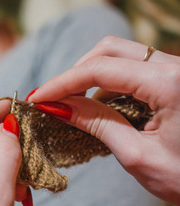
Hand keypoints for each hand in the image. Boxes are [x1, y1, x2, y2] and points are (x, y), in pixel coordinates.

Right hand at [28, 36, 179, 204]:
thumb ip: (96, 124)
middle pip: (110, 50)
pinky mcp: (176, 79)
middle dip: (76, 73)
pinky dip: (111, 83)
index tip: (39, 98)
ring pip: (123, 55)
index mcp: (171, 84)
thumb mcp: (138, 155)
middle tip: (55, 99)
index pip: (100, 69)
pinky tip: (100, 105)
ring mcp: (178, 71)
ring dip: (92, 77)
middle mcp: (177, 67)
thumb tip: (58, 106)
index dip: (63, 83)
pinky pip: (136, 69)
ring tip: (74, 105)